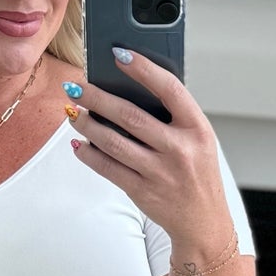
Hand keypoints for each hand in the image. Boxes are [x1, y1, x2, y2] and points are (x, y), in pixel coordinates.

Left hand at [67, 49, 234, 260]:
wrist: (203, 222)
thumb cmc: (197, 173)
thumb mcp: (198, 140)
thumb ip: (173, 117)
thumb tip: (128, 89)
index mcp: (198, 128)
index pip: (169, 89)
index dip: (143, 69)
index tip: (119, 53)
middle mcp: (179, 150)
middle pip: (130, 116)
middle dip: (97, 98)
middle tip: (76, 86)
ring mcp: (159, 173)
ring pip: (113, 142)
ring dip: (87, 125)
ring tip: (72, 112)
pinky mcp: (142, 191)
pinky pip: (108, 168)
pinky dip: (89, 154)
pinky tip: (78, 143)